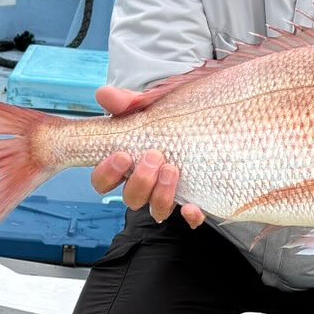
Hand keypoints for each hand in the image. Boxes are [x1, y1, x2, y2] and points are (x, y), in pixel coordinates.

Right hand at [92, 86, 203, 227]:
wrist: (209, 118)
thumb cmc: (170, 115)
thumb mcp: (148, 106)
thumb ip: (126, 102)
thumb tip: (104, 94)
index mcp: (127, 165)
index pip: (103, 181)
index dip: (107, 174)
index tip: (122, 155)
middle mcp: (145, 184)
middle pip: (131, 198)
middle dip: (140, 181)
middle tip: (154, 156)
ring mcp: (169, 194)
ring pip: (157, 209)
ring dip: (161, 195)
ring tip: (172, 169)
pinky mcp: (194, 199)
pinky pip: (190, 219)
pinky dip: (190, 216)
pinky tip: (192, 207)